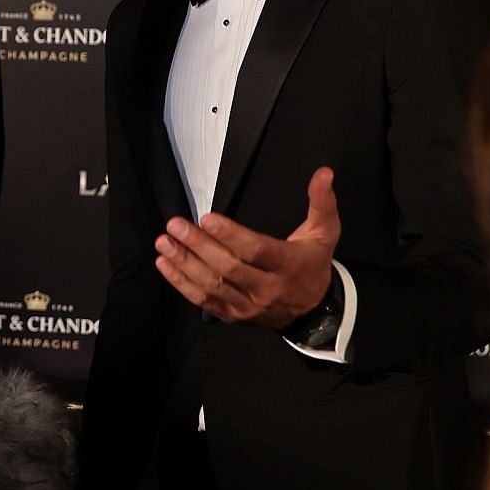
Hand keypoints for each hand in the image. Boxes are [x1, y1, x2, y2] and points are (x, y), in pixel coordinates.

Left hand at [153, 166, 340, 326]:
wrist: (314, 311)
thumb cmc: (312, 264)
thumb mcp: (325, 232)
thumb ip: (322, 202)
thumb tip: (324, 173)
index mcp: (289, 265)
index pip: (257, 250)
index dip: (231, 235)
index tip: (207, 218)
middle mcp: (268, 289)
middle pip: (229, 268)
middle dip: (199, 246)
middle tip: (176, 225)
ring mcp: (249, 305)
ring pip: (213, 286)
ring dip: (185, 264)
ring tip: (164, 243)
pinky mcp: (234, 316)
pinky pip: (205, 301)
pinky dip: (182, 284)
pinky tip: (165, 264)